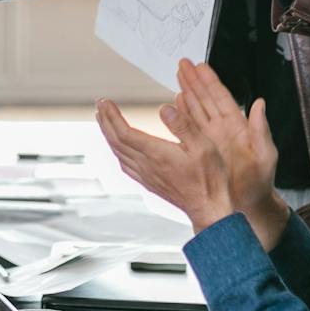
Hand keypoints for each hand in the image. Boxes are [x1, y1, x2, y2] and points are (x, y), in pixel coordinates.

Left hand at [94, 58, 290, 241]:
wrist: (209, 209)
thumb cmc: (210, 179)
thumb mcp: (203, 146)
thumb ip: (183, 126)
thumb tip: (164, 109)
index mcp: (157, 154)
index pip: (124, 132)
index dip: (112, 116)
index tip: (105, 102)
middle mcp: (147, 166)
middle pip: (116, 141)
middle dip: (105, 121)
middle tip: (100, 105)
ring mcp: (146, 176)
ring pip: (118, 153)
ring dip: (108, 134)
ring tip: (104, 121)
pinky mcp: (149, 183)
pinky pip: (125, 165)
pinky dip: (117, 151)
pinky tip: (118, 148)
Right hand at [163, 59, 290, 247]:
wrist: (249, 207)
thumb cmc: (261, 185)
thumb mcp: (266, 156)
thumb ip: (262, 131)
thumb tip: (260, 105)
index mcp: (238, 127)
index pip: (221, 98)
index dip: (209, 81)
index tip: (199, 66)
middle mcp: (224, 130)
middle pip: (206, 99)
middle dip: (194, 80)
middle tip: (183, 64)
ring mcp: (213, 140)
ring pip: (197, 110)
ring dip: (187, 92)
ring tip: (178, 77)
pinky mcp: (204, 150)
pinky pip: (190, 128)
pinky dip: (183, 114)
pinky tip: (176, 104)